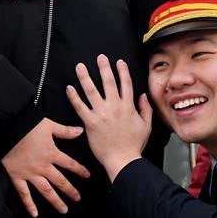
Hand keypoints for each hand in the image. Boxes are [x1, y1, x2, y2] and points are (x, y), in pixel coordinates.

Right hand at [1, 118, 90, 217]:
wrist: (7, 129)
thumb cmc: (28, 125)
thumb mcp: (49, 125)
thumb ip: (65, 131)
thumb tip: (81, 130)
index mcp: (51, 153)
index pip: (69, 164)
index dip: (80, 170)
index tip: (88, 176)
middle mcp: (43, 166)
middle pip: (60, 181)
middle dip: (70, 191)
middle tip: (78, 199)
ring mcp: (30, 173)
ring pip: (46, 191)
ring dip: (55, 201)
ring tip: (64, 210)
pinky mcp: (17, 177)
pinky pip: (24, 193)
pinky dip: (29, 204)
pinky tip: (35, 214)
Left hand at [66, 55, 151, 181]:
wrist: (123, 160)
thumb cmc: (134, 145)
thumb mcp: (146, 126)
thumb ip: (146, 109)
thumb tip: (143, 96)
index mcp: (128, 107)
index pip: (126, 84)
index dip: (122, 71)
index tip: (119, 62)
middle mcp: (115, 107)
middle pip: (109, 82)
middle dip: (104, 68)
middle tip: (99, 57)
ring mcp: (102, 114)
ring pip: (92, 91)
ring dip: (85, 77)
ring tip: (80, 67)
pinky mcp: (90, 123)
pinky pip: (80, 107)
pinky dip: (74, 97)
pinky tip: (69, 88)